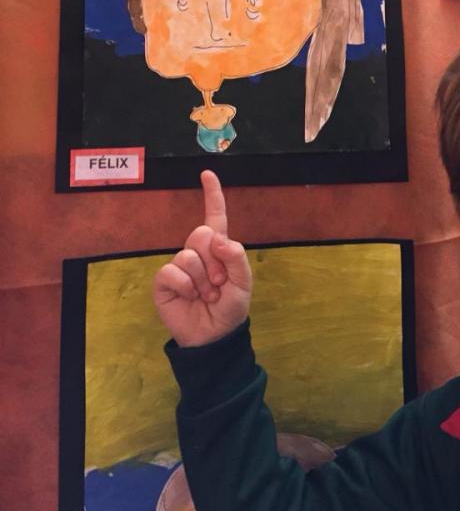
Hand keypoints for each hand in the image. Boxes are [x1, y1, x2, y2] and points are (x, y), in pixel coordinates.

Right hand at [154, 170, 251, 346]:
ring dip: (202, 279)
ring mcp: (179, 266)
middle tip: (219, 283)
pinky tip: (190, 297)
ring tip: (207, 295)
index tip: (207, 173)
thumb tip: (216, 238)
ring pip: (187, 255)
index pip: (215, 216)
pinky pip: (172, 272)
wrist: (214, 337)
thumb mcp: (243, 282)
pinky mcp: (164, 282)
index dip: (212, 195)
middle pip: (200, 234)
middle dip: (214, 261)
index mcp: (218, 249)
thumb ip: (236, 256)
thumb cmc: (230, 308)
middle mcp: (197, 253)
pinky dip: (185, 286)